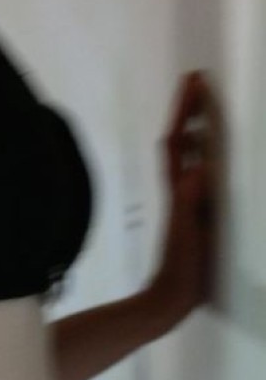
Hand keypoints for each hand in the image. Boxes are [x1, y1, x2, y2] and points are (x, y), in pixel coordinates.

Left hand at [149, 70, 224, 322]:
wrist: (168, 299)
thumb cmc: (180, 269)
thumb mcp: (186, 234)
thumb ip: (189, 204)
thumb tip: (198, 169)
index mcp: (179, 191)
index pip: (179, 143)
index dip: (184, 112)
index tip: (193, 80)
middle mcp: (180, 191)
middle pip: (181, 144)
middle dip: (188, 112)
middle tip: (198, 83)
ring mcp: (184, 203)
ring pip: (188, 159)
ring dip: (195, 131)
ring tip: (206, 110)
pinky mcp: (191, 218)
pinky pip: (197, 179)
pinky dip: (203, 160)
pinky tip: (211, 161)